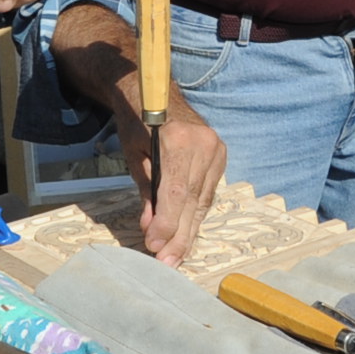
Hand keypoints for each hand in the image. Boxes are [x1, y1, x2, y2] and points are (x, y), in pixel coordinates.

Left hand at [114, 97, 227, 266]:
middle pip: (192, 200)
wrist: (154, 92)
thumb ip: (146, 192)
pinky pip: (208, 191)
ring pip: (203, 199)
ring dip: (189, 230)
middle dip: (179, 235)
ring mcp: (216, 148)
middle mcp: (203, 143)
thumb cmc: (136, 121)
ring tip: (175, 256)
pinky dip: (196, 213)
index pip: (176, 191)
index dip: (168, 222)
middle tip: (166, 262)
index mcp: (178, 139)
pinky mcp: (221, 154)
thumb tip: (150, 228)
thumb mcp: (134, 155)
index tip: (155, 246)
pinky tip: (186, 233)